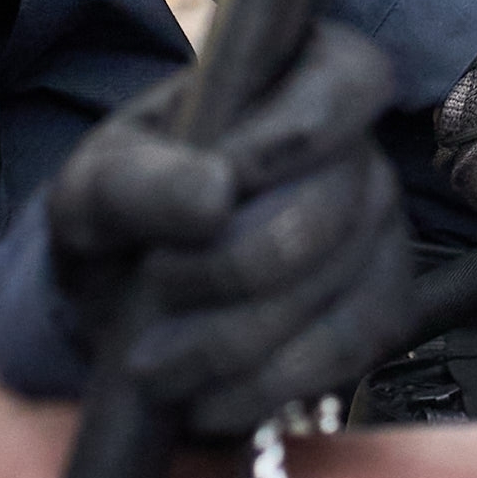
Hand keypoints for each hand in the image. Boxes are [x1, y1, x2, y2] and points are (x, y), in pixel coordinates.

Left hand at [45, 18, 413, 426]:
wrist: (129, 304)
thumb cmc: (125, 220)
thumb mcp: (95, 190)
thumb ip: (137, 182)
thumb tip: (214, 196)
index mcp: (295, 81)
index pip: (348, 80)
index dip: (297, 133)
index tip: (224, 181)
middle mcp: (356, 152)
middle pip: (335, 205)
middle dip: (235, 266)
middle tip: (155, 291)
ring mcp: (379, 233)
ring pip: (342, 288)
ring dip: (239, 338)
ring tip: (159, 364)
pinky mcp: (382, 309)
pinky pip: (353, 349)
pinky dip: (272, 383)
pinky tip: (210, 398)